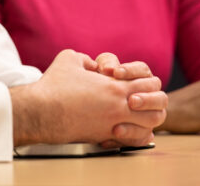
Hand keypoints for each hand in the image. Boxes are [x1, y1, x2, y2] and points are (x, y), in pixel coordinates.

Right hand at [10, 49, 167, 146]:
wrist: (40, 112)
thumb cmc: (54, 86)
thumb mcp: (70, 58)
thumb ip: (87, 58)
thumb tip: (93, 65)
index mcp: (115, 85)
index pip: (150, 82)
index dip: (147, 81)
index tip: (137, 82)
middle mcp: (119, 105)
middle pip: (159, 104)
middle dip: (155, 100)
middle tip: (142, 99)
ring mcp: (114, 123)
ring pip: (151, 123)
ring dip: (149, 118)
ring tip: (139, 114)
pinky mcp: (105, 136)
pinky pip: (134, 139)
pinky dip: (137, 135)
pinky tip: (127, 130)